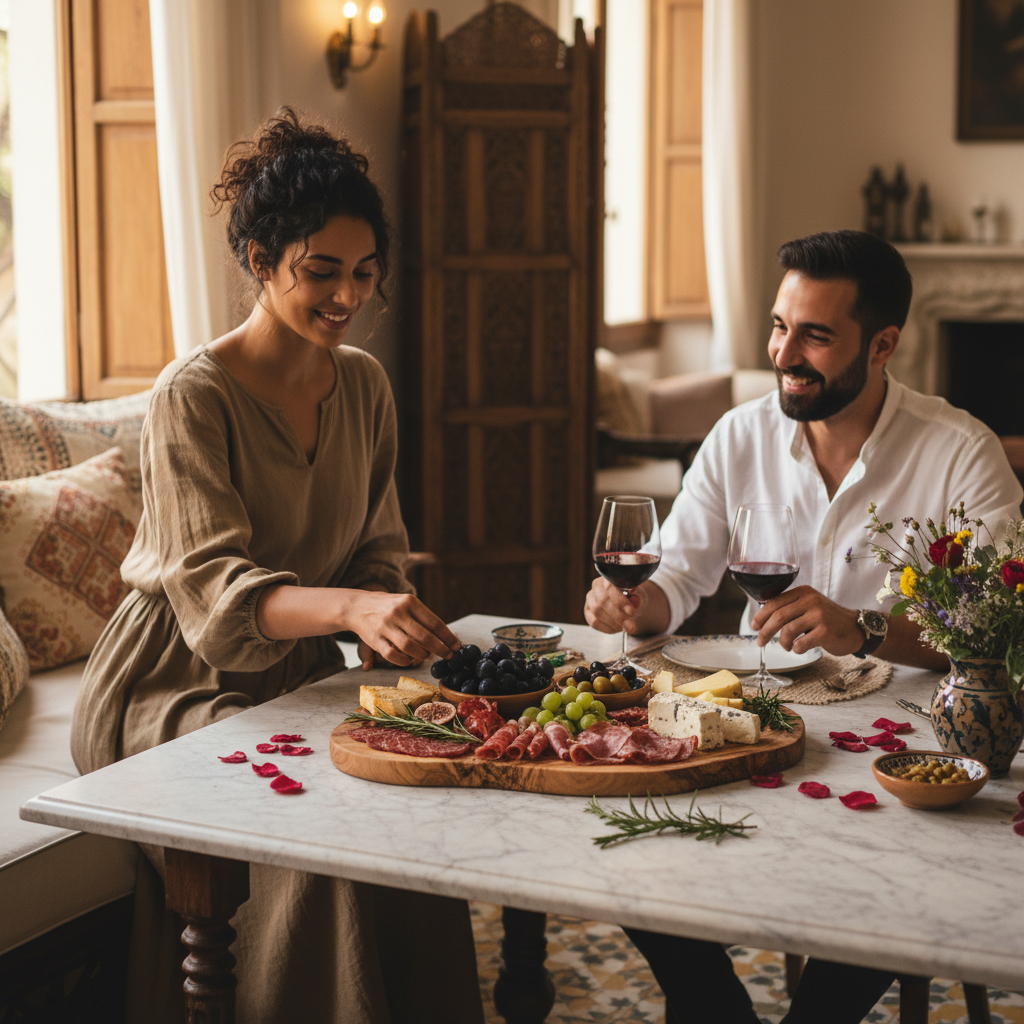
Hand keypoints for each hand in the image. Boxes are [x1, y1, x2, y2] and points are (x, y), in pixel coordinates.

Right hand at [340, 590, 459, 670]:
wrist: (356, 606)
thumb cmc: (388, 606)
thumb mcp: (406, 603)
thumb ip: (423, 617)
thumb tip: (446, 637)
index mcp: (409, 602)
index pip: (434, 622)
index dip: (448, 637)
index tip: (456, 645)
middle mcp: (398, 613)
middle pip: (425, 637)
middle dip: (440, 649)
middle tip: (447, 655)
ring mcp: (385, 626)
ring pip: (411, 648)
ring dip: (423, 655)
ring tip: (427, 656)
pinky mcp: (375, 640)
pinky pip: (394, 656)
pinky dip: (406, 661)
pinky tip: (410, 659)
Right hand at [584, 577, 643, 634]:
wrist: (620, 600)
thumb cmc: (627, 595)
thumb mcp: (634, 595)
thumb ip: (635, 599)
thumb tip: (635, 602)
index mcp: (608, 578)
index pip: (610, 588)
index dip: (620, 601)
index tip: (631, 612)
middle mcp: (596, 586)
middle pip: (603, 601)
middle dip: (618, 616)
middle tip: (630, 625)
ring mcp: (590, 598)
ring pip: (597, 612)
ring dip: (613, 623)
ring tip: (624, 627)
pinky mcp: (587, 611)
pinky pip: (594, 622)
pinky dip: (607, 628)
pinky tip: (617, 629)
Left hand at [749, 585, 864, 656]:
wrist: (856, 628)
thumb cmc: (827, 620)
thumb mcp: (808, 606)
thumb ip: (790, 608)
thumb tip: (761, 619)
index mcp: (803, 592)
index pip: (774, 602)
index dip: (760, 616)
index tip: (754, 626)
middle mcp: (811, 600)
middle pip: (778, 616)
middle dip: (765, 631)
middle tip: (760, 642)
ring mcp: (819, 615)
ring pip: (788, 630)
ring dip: (782, 642)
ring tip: (787, 646)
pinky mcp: (826, 631)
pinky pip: (801, 643)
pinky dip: (796, 649)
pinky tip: (799, 648)